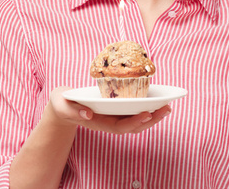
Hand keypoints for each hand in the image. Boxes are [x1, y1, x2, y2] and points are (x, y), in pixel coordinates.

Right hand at [46, 86, 171, 134]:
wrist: (61, 105)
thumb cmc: (61, 103)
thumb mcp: (60, 105)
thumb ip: (72, 110)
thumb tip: (87, 115)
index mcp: (97, 121)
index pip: (119, 126)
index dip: (134, 122)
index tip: (147, 114)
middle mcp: (107, 121)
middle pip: (132, 126)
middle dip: (150, 119)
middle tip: (167, 109)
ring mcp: (112, 117)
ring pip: (135, 121)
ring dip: (153, 116)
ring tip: (167, 106)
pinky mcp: (114, 111)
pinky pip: (133, 113)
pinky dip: (146, 109)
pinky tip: (156, 102)